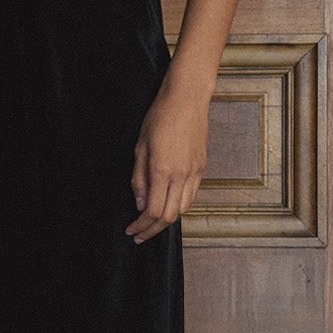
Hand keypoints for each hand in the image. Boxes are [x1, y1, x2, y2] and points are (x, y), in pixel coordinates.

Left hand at [127, 73, 209, 241]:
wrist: (187, 98)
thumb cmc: (160, 116)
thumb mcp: (140, 146)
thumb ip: (140, 178)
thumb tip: (140, 204)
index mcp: (163, 169)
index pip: (154, 211)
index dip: (141, 225)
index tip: (131, 230)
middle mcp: (182, 174)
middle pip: (170, 216)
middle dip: (153, 230)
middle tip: (139, 234)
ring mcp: (195, 171)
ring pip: (183, 209)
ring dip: (166, 220)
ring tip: (151, 223)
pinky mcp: (201, 167)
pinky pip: (191, 195)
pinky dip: (178, 206)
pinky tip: (167, 204)